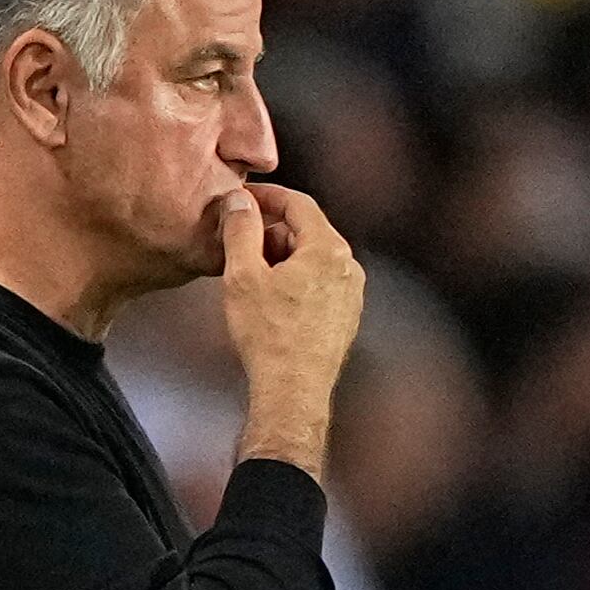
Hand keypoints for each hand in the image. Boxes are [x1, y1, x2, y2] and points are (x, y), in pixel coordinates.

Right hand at [220, 184, 364, 479]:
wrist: (292, 393)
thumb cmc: (268, 337)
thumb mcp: (242, 276)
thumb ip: (241, 229)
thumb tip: (240, 201)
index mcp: (328, 249)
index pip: (298, 204)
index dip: (267, 196)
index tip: (243, 199)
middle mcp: (348, 268)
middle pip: (307, 232)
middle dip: (271, 231)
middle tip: (239, 241)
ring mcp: (350, 295)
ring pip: (313, 260)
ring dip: (282, 258)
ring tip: (250, 273)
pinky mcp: (345, 319)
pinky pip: (319, 286)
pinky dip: (295, 281)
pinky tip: (270, 299)